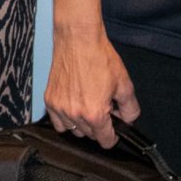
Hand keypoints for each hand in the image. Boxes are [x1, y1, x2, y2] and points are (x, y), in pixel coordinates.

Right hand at [44, 23, 139, 147]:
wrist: (78, 39)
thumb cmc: (100, 57)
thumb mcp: (124, 84)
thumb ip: (130, 109)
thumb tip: (127, 121)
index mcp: (95, 114)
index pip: (105, 141)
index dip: (114, 136)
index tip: (114, 128)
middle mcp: (75, 114)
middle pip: (90, 136)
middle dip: (100, 126)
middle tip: (103, 108)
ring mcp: (60, 108)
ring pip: (74, 131)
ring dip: (83, 124)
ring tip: (88, 106)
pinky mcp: (49, 99)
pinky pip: (57, 122)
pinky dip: (66, 120)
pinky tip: (74, 106)